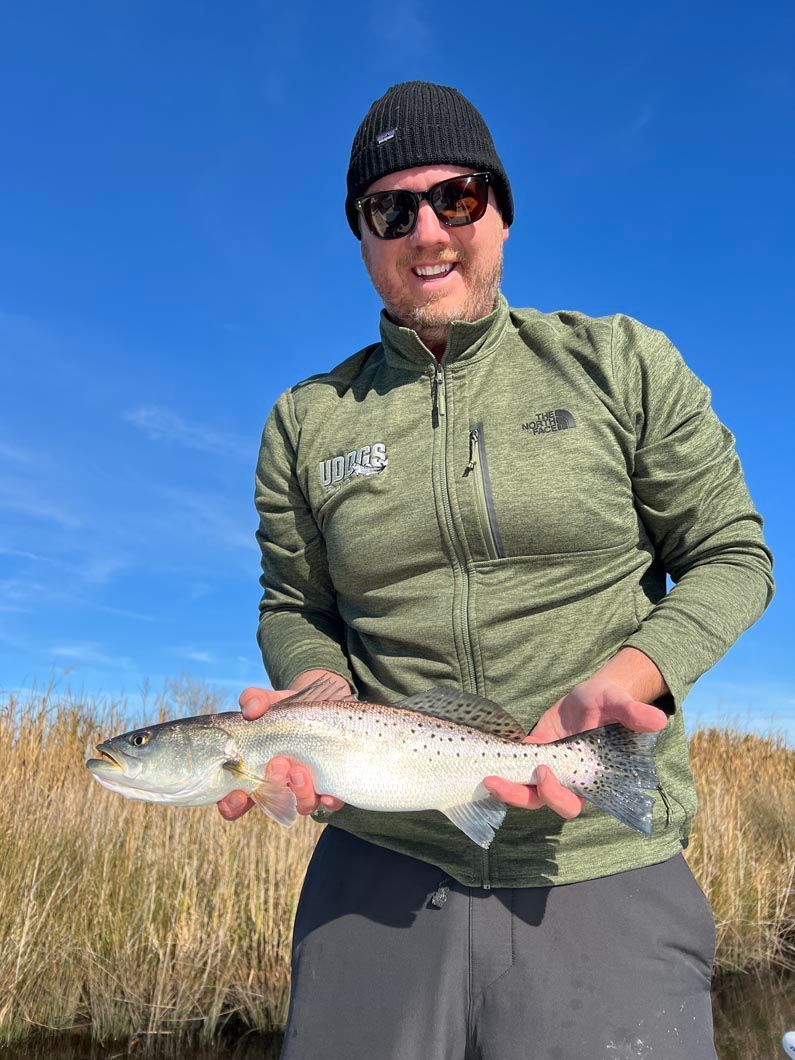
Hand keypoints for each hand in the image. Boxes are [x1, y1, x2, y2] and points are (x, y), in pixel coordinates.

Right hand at [216, 683, 345, 820]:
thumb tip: (250, 709)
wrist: (323, 703)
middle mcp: (279, 785)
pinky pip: (330, 804)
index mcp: (255, 771)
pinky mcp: (331, 786)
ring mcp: (305, 788)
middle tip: (276, 764)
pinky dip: (328, 801)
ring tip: (299, 769)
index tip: (237, 795)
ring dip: (298, 792)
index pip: (237, 798)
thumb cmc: (288, 709)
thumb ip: (254, 700)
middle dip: (270, 792)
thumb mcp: (270, 700)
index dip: (232, 804)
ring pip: (300, 805)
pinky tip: (328, 794)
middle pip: (269, 805)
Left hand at [482, 678, 667, 820]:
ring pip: (523, 789)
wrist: (595, 694)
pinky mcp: (531, 749)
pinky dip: (499, 763)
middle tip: (495, 781)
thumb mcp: (620, 704)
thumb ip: (634, 714)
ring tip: (486, 779)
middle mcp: (564, 778)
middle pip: (540, 802)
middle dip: (518, 796)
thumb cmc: (610, 703)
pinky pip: (512, 765)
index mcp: (586, 777)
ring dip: (504, 788)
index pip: (571, 802)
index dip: (555, 795)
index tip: (544, 772)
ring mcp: (545, 766)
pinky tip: (484, 757)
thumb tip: (658, 720)